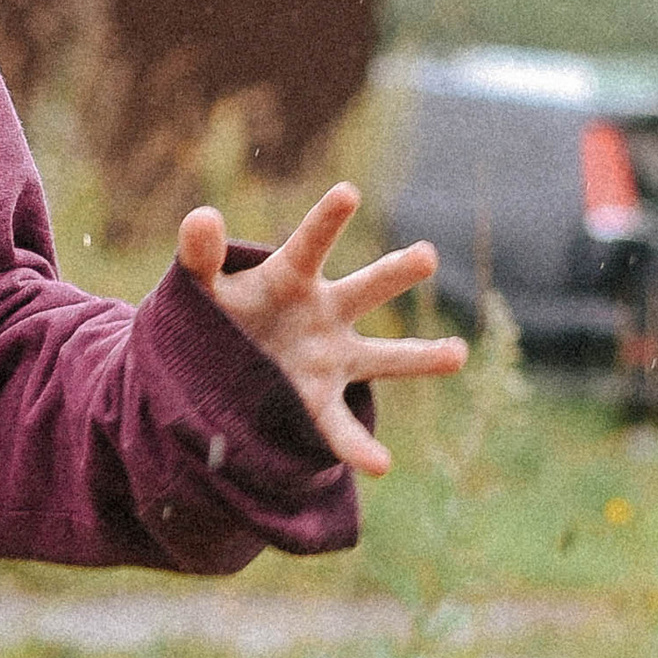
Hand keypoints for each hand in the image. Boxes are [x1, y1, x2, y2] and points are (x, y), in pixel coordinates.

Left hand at [176, 184, 466, 478]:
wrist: (210, 364)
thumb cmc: (216, 312)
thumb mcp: (200, 286)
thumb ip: (200, 254)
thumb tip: (202, 217)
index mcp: (293, 276)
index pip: (310, 244)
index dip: (326, 220)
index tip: (348, 193)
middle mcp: (325, 313)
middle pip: (365, 290)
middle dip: (394, 273)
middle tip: (426, 254)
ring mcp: (330, 357)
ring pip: (382, 355)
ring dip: (419, 357)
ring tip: (458, 354)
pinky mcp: (318, 400)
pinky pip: (339, 426)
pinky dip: (358, 448)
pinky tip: (380, 465)